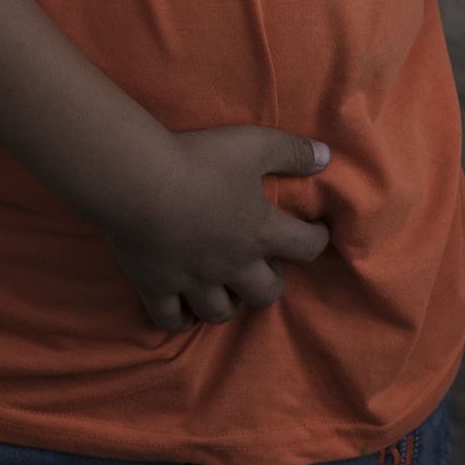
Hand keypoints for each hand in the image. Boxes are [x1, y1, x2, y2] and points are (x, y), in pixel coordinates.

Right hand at [105, 121, 334, 328]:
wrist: (136, 181)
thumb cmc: (199, 160)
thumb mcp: (255, 144)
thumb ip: (293, 151)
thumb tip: (327, 157)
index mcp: (260, 233)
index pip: (306, 248)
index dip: (316, 239)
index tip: (315, 231)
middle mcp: (231, 265)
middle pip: (266, 294)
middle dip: (272, 282)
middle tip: (267, 265)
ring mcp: (192, 281)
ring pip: (219, 312)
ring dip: (230, 303)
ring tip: (228, 289)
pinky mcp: (155, 286)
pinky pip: (170, 319)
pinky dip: (180, 320)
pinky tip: (185, 312)